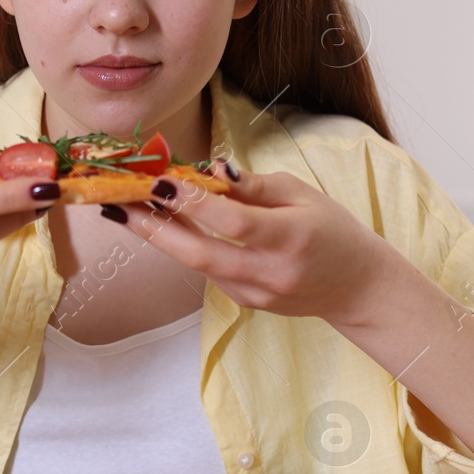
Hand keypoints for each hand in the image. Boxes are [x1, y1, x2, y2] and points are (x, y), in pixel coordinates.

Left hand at [126, 160, 396, 323]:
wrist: (356, 287)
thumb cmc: (332, 230)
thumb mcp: (303, 194)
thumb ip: (255, 186)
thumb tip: (212, 171)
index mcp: (291, 237)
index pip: (233, 221)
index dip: (194, 202)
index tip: (159, 181)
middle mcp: (271, 271)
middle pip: (201, 254)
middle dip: (154, 229)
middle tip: (117, 205)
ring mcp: (256, 293)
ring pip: (197, 264)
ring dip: (160, 236)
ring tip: (126, 209)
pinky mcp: (246, 302)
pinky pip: (208, 271)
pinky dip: (184, 247)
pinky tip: (162, 224)